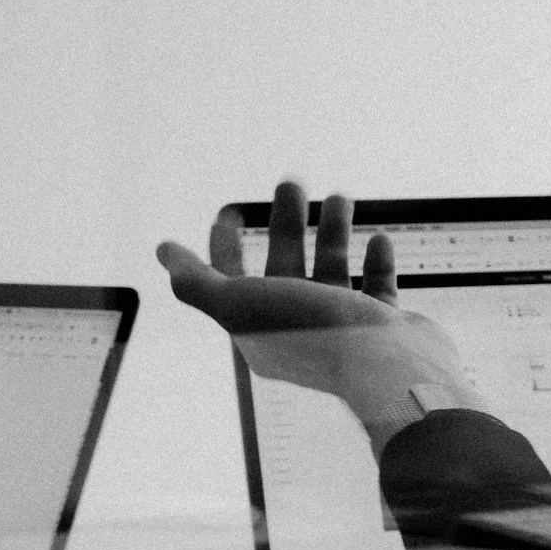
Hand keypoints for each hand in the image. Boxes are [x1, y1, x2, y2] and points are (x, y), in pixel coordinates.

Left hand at [158, 180, 486, 452]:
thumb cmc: (311, 332)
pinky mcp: (385, 329)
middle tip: (291, 182)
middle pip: (284, 267)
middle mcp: (300, 331)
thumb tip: (163, 252)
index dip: (223, 247)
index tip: (228, 210)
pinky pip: (378, 290)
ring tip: (340, 196)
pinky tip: (378, 239)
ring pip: (332, 272)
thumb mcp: (238, 305)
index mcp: (261, 331)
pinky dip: (376, 262)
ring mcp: (345, 331)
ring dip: (333, 233)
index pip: (232, 283)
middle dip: (285, 224)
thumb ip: (196, 282)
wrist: (386, 367)